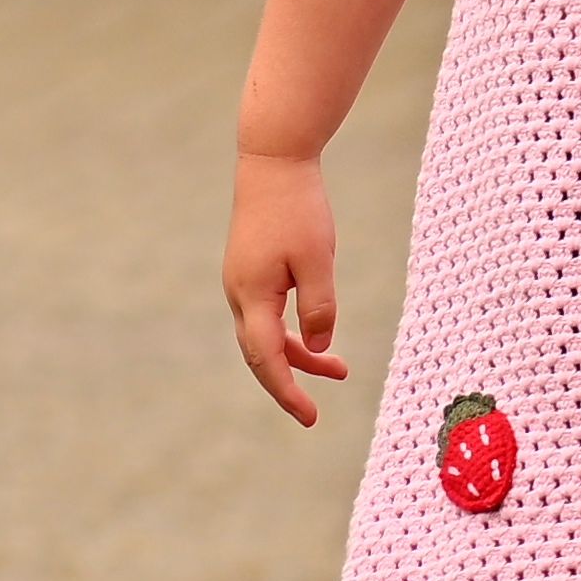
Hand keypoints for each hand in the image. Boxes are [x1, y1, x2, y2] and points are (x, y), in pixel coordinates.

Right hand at [226, 152, 347, 425]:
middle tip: (316, 412)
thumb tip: (319, 346)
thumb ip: (320, 305)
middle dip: (291, 382)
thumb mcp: (317, 259)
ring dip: (299, 355)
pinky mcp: (251, 273)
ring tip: (340, 370)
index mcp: (251, 296)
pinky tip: (318, 334)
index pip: (266, 359)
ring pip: (265, 335)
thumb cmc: (297, 209)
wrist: (273, 163)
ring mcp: (242, 283)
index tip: (309, 417)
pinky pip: (268, 316)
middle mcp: (239, 295)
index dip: (286, 391)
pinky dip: (292, 331)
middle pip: (261, 354)